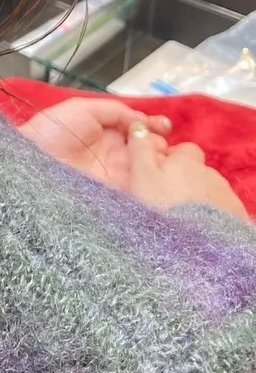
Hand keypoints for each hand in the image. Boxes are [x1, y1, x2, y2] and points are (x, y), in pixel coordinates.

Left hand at [20, 99, 170, 190]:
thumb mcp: (83, 109)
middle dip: (162, 147)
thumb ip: (115, 110)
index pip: (142, 131)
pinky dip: (151, 186)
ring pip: (148, 172)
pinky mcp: (116, 198)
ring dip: (159, 166)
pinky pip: (139, 193)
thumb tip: (143, 120)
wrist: (30, 161)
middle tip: (162, 145)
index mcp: (110, 133)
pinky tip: (156, 178)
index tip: (165, 126)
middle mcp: (117, 155)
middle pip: (150, 152)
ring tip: (161, 160)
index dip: (156, 128)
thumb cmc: (53, 129)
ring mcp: (118, 177)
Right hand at [127, 123, 248, 219]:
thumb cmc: (164, 207)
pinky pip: (221, 209)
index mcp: (188, 161)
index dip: (172, 159)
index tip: (158, 174)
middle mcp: (210, 173)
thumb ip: (140, 149)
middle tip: (167, 198)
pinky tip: (199, 227)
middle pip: (197, 171)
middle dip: (185, 180)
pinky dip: (211, 214)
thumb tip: (138, 127)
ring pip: (209, 190)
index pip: (185, 149)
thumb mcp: (142, 176)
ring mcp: (225, 195)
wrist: (197, 245)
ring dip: (198, 198)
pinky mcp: (235, 215)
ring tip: (182, 217)